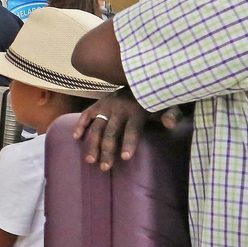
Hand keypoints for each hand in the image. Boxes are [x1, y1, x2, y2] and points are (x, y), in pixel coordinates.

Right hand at [73, 91, 194, 170]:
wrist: (140, 78)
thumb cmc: (155, 98)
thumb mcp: (167, 104)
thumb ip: (171, 114)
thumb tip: (169, 124)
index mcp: (136, 110)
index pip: (132, 129)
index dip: (129, 143)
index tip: (125, 158)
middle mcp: (119, 108)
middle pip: (111, 132)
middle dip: (107, 150)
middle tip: (105, 167)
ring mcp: (106, 105)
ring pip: (96, 127)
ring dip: (92, 144)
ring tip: (90, 160)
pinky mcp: (99, 103)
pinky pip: (86, 114)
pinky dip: (80, 124)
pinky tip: (76, 138)